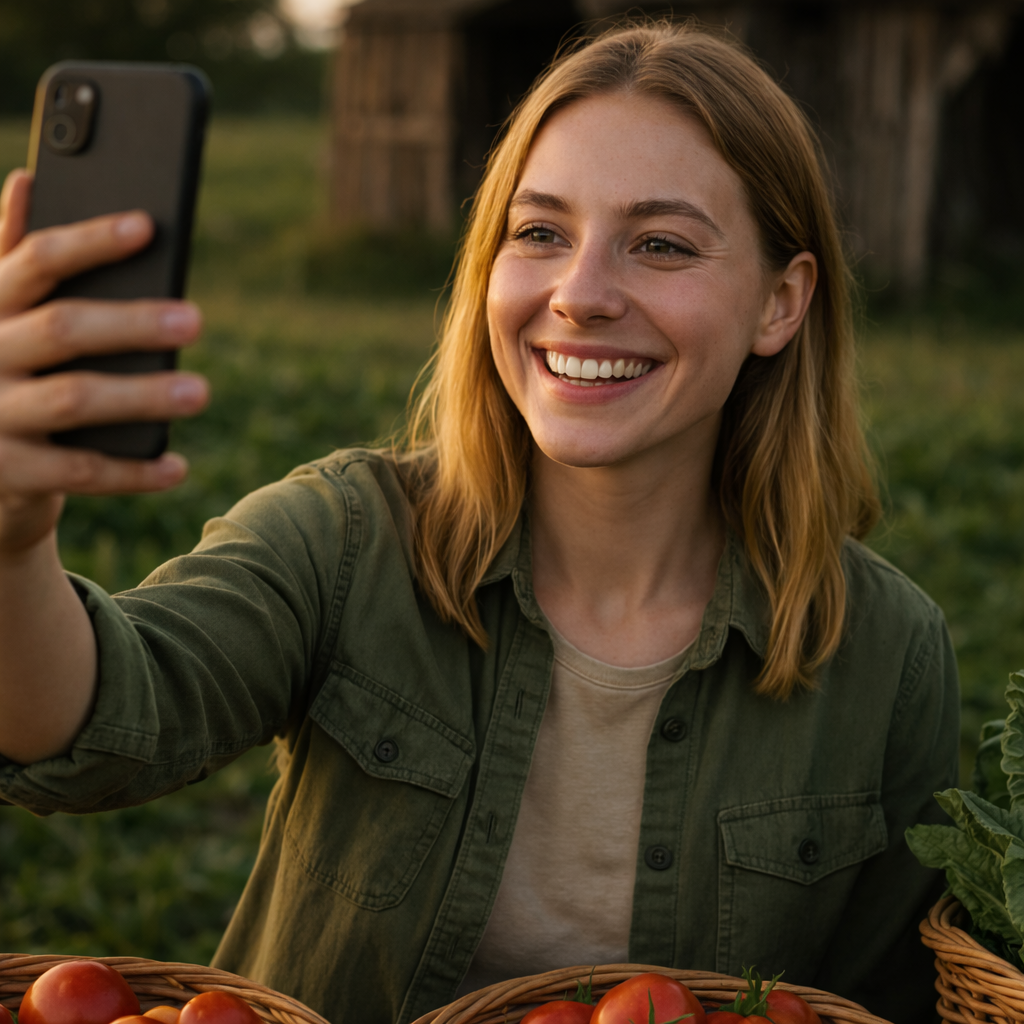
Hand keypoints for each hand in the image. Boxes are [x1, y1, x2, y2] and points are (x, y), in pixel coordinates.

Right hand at [0, 169, 208, 554]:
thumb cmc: (5, 370)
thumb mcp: (1, 312)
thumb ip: (13, 255)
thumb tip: (26, 180)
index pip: (36, 260)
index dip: (91, 241)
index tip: (146, 226)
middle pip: (62, 329)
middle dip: (131, 323)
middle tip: (194, 320)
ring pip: (72, 400)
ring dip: (141, 395)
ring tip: (200, 391)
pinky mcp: (9, 471)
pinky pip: (79, 471)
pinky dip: (132, 471)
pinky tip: (177, 466)